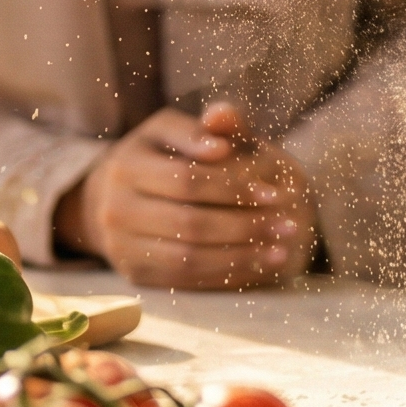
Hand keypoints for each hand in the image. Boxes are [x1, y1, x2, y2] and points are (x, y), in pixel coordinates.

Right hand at [56, 103, 314, 290]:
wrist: (116, 196)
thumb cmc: (163, 156)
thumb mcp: (179, 131)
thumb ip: (207, 126)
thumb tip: (221, 127)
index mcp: (127, 165)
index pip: (188, 180)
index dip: (235, 188)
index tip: (277, 195)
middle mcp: (115, 209)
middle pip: (189, 223)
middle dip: (246, 227)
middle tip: (290, 227)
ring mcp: (121, 246)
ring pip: (188, 258)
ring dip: (241, 257)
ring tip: (281, 250)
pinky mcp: (134, 274)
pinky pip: (184, 281)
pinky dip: (224, 275)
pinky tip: (257, 265)